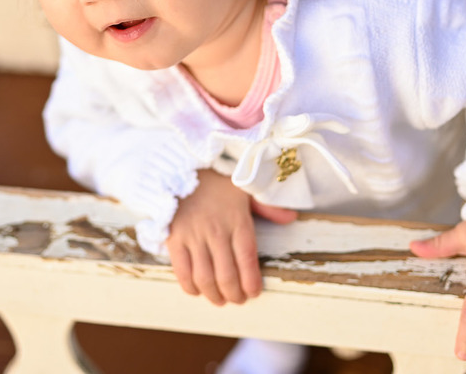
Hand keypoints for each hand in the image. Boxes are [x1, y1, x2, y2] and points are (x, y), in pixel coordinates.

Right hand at [167, 170, 296, 305]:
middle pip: (227, 275)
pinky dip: (190, 286)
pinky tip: (197, 289)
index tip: (254, 293)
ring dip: (213, 295)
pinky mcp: (174, 238)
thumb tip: (291, 218)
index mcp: (237, 220)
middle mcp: (216, 230)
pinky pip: (181, 270)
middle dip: (234, 295)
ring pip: (205, 277)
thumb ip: (268, 206)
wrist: (181, 166)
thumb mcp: (245, 188)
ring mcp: (193, 235)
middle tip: (237, 300)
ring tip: (219, 299)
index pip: (248, 259)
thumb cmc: (216, 180)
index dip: (251, 282)